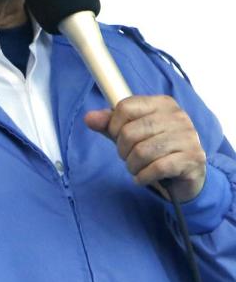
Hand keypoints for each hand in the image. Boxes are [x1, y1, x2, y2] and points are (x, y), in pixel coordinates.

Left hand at [85, 95, 206, 201]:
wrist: (185, 175)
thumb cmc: (154, 149)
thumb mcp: (129, 133)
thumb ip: (108, 124)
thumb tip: (89, 118)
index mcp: (162, 103)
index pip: (124, 107)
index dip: (113, 126)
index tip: (117, 137)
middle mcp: (178, 116)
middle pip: (130, 132)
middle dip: (122, 150)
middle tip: (128, 157)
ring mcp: (188, 137)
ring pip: (143, 151)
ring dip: (133, 166)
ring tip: (137, 168)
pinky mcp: (193, 158)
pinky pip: (158, 168)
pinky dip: (143, 177)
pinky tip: (143, 178)